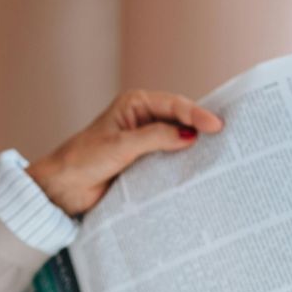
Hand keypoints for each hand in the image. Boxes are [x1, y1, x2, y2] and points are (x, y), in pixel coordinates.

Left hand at [25, 89, 223, 214]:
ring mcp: (144, 141)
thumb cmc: (83, 159)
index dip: (197, 114)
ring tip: (222, 153)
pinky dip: (184, 163)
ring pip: (177, 141)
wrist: (63, 187)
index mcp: (135, 104)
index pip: (174, 105)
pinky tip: (199, 170)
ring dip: (195, 148)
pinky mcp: (144, 162)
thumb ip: (155, 138)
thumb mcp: (121, 146)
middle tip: (229, 137)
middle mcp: (142, 119)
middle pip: (180, 120)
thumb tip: (189, 136)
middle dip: (201, 128)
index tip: (216, 126)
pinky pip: (169, 160)